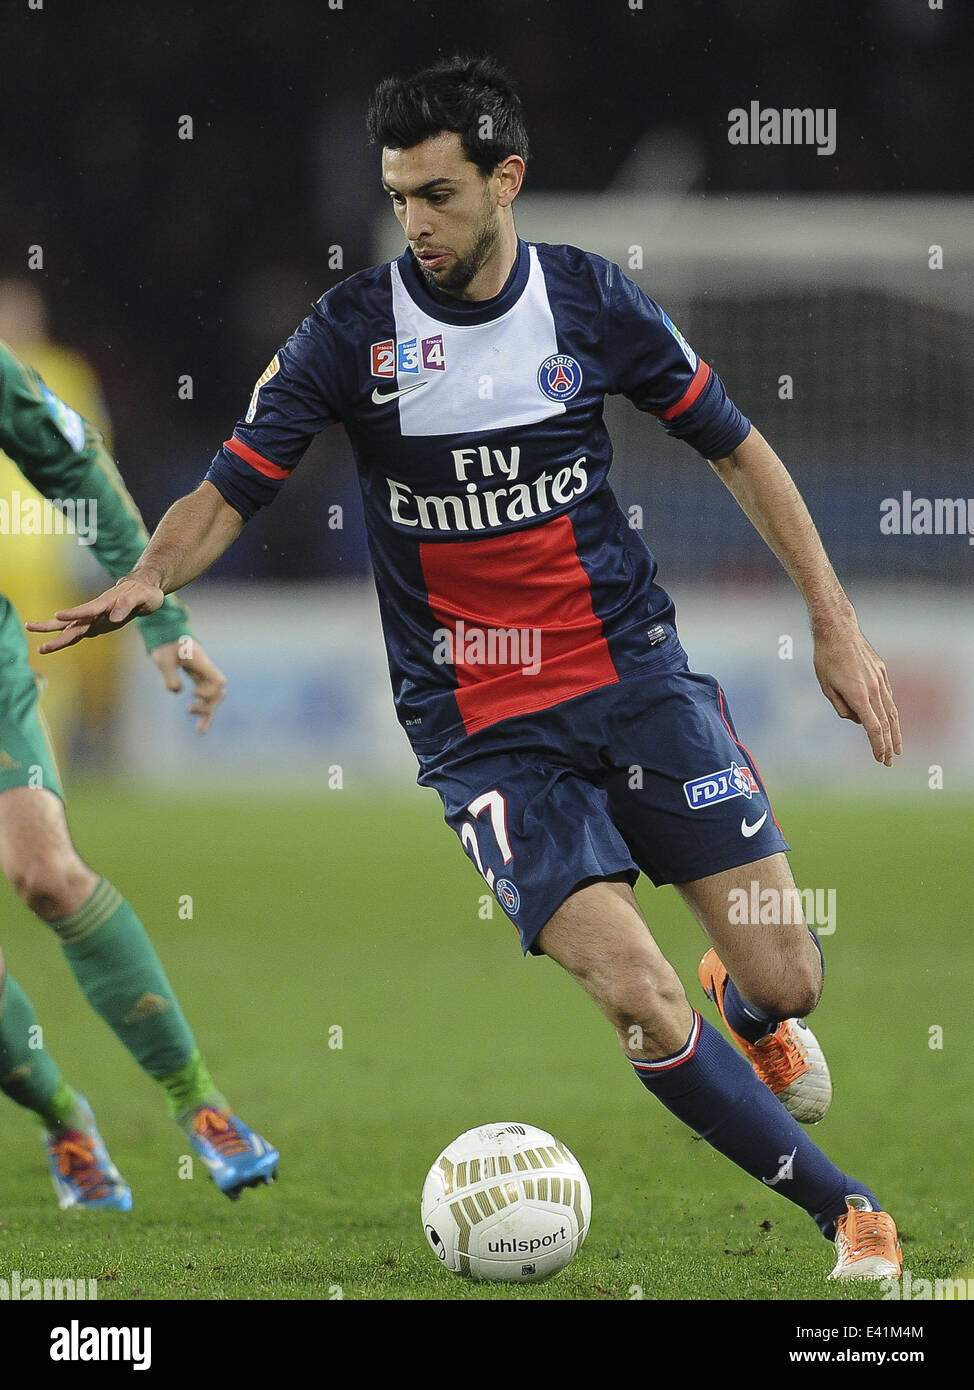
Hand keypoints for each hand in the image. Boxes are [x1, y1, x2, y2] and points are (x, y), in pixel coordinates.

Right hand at [26, 574, 164, 651]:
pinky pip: (80, 633)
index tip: (57, 615)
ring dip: (56, 637)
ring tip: (40, 647)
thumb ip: (127, 606)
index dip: (74, 613)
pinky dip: (68, 639)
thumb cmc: (143, 593)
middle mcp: (96, 612)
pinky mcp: (97, 625)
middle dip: (51, 626)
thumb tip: (114, 618)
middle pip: (71, 621)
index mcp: (105, 603)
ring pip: (71, 628)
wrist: (142, 590)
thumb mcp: (142, 597)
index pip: (87, 610)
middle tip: (30, 628)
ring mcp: (95, 619)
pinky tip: (54, 644)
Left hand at [150, 638, 226, 733]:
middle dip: (208, 706)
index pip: (217, 681)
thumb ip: (170, 675)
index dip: (209, 691)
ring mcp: (203, 676)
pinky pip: (205, 697)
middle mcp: (206, 671)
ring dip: (208, 713)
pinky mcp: (198, 680)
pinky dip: (204, 710)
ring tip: (201, 731)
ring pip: (213, 698)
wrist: (166, 635)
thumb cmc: (164, 645)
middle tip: (189, 709)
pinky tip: (200, 727)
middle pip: (217, 692)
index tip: (193, 693)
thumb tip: (177, 691)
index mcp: (202, 663)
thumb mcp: (163, 658)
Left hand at [813, 623, 901, 765]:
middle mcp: (873, 689)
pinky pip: (887, 695)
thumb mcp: (826, 687)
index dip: (877, 746)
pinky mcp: (881, 671)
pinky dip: (889, 710)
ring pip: (891, 710)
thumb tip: (857, 720)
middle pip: (886, 723)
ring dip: (895, 731)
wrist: (838, 630)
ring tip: (897, 747)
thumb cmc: (826, 658)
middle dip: (888, 745)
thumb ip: (842, 708)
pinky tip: (889, 720)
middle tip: (889, 761)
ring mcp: (880, 679)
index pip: (873, 728)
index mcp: (858, 695)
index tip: (880, 759)